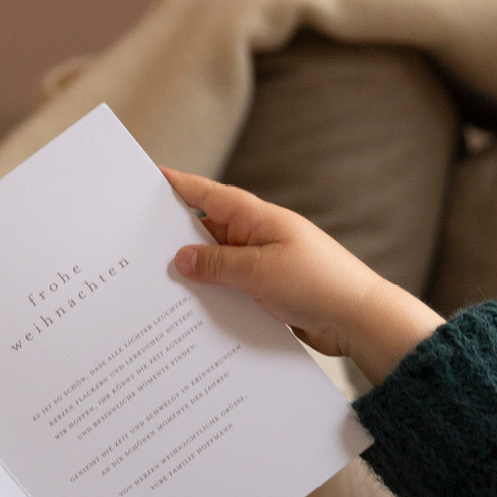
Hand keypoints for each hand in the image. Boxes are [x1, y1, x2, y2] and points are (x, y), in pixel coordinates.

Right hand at [164, 168, 444, 385]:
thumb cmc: (317, 284)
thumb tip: (180, 258)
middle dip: (175, 237)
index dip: (178, 186)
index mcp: (257, 219)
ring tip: (156, 284)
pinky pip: (232, 289)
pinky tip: (191, 311)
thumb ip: (216, 264)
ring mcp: (264, 265)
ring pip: (217, 265)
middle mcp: (258, 238)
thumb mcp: (258, 272)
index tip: (150, 176)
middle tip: (137, 243)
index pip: (208, 195)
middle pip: (207, 231)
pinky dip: (213, 296)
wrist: (359, 320)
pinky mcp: (269, 293)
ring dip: (194, 274)